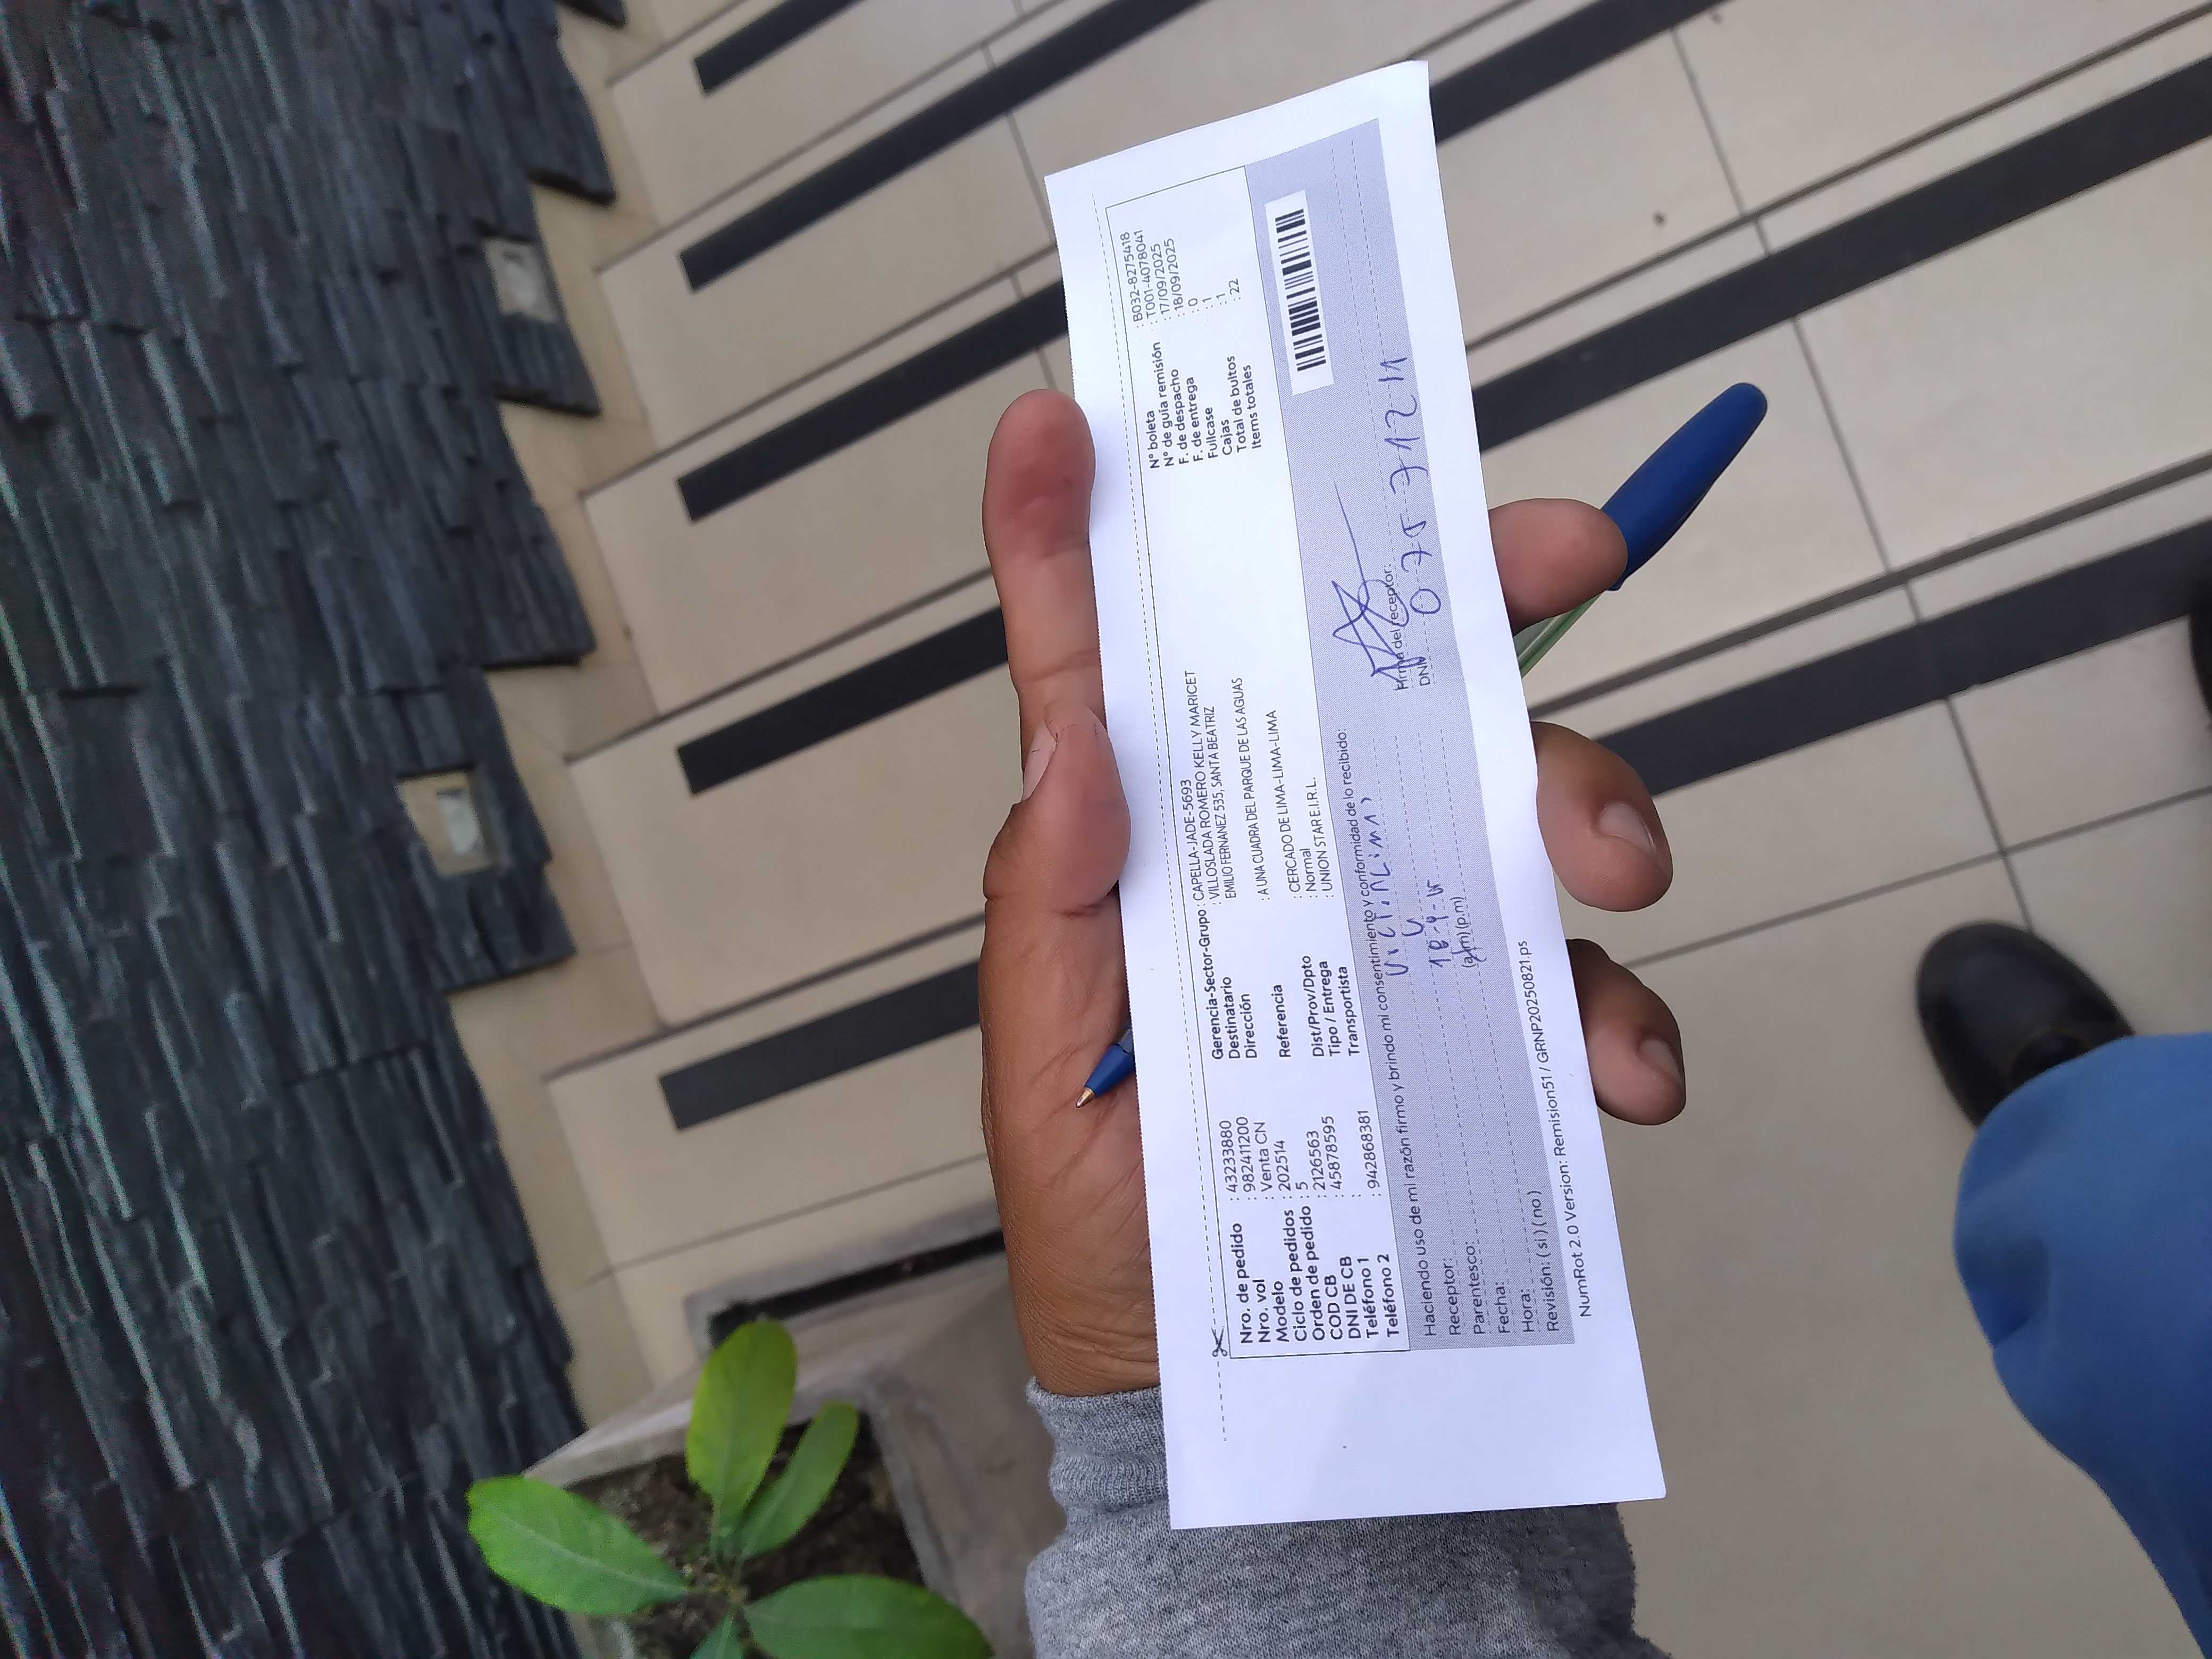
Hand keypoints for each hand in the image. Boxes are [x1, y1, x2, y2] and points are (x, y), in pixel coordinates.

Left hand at [979, 389, 1683, 1396]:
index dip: (1068, 533)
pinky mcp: (1482, 1025)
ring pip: (1508, 793)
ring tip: (1611, 872)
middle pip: (1366, 668)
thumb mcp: (1044, 1081)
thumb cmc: (1103, 1227)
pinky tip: (1620, 1077)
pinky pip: (1578, 979)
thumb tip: (1069, 747)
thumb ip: (1052, 914)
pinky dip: (1619, 1007)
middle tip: (1572, 552)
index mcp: (1140, 846)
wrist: (1211, 1394)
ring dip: (1586, 796)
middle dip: (1476, 586)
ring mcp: (1394, 927)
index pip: (1103, 662)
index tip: (1057, 419)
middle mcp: (1277, 850)